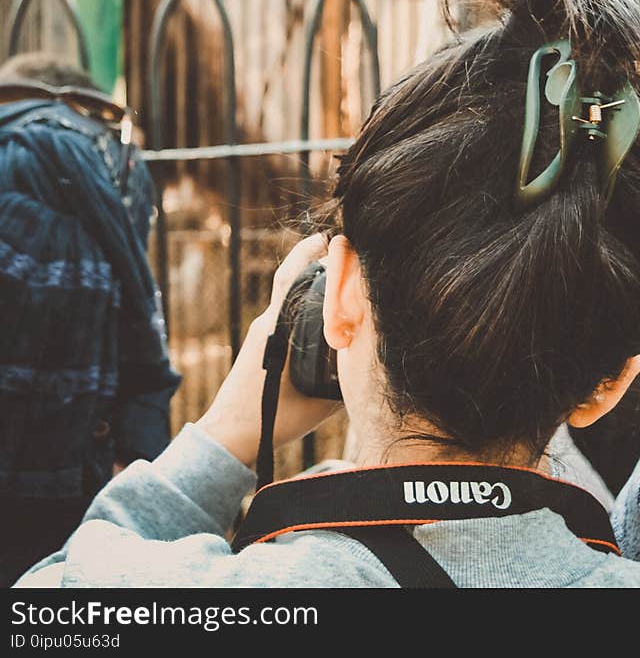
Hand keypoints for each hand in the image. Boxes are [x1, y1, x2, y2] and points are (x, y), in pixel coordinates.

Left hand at [195, 233, 342, 467]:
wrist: (230, 436)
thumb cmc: (271, 420)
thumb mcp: (319, 401)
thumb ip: (346, 378)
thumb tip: (374, 362)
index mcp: (277, 327)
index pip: (291, 277)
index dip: (308, 253)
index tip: (328, 238)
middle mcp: (267, 323)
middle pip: (290, 280)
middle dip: (313, 262)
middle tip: (340, 253)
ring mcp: (261, 333)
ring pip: (287, 298)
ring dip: (307, 286)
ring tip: (336, 280)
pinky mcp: (259, 345)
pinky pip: (283, 315)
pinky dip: (301, 306)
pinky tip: (321, 315)